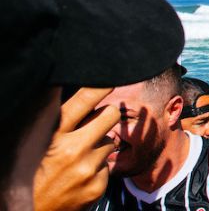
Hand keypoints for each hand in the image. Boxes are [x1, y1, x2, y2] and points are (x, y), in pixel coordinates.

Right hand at [34, 88, 118, 210]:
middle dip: (106, 116)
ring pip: (109, 143)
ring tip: (78, 159)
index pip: (84, 100)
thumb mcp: (39, 142)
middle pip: (110, 116)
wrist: (30, 210)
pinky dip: (98, 170)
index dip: (101, 85)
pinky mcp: (96, 186)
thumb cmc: (32, 171)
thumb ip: (62, 124)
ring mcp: (86, 168)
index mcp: (53, 134)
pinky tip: (80, 176)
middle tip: (98, 122)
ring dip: (99, 147)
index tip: (111, 78)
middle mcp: (72, 148)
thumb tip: (88, 102)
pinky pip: (107, 167)